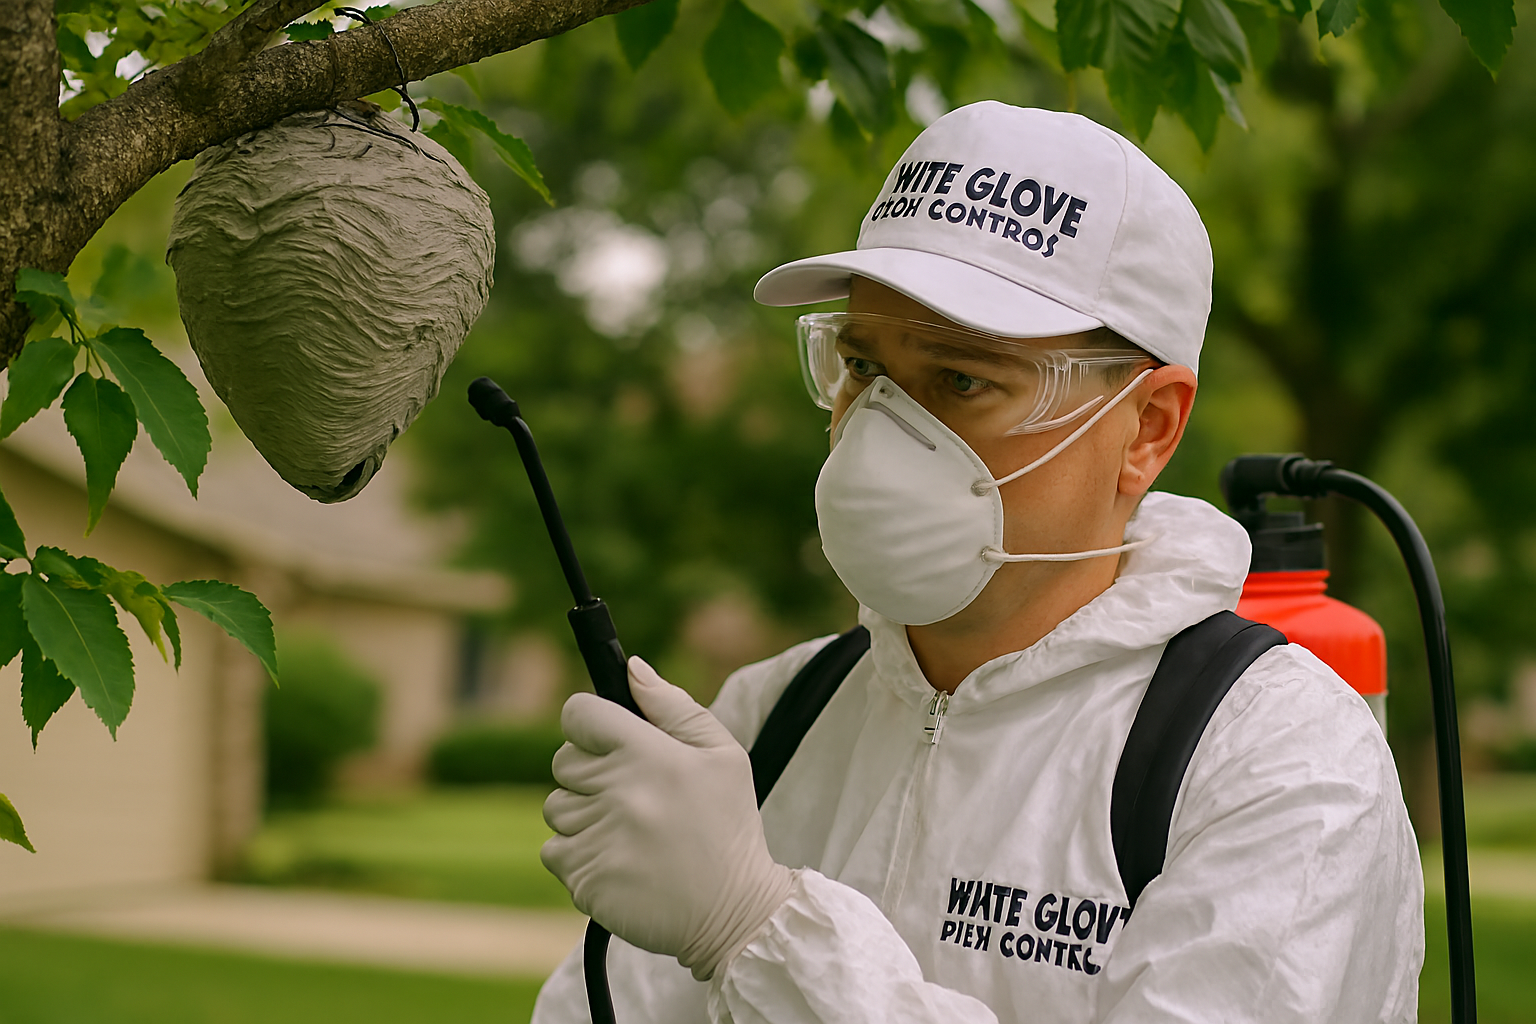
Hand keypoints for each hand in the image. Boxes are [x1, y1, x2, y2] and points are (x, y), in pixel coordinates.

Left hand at [541, 657, 792, 980]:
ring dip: (583, 817)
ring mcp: (598, 837)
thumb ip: (674, 707)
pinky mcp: (585, 878)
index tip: (606, 740)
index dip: (589, 723)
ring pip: (556, 808)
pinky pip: (554, 852)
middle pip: (563, 761)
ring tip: (630, 834)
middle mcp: (619, 792)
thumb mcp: (724, 755)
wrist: (735, 913)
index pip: (579, 714)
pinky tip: (618, 863)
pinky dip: (578, 857)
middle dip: (590, 774)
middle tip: (634, 798)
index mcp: (649, 754)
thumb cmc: (729, 828)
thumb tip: (632, 668)